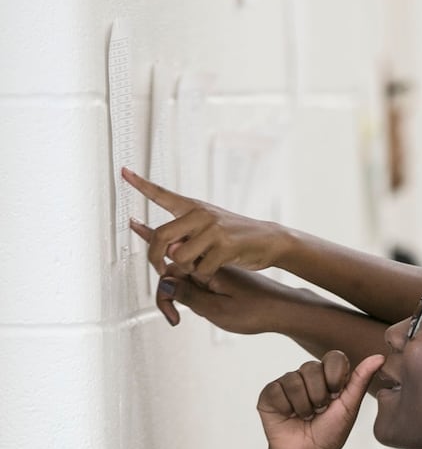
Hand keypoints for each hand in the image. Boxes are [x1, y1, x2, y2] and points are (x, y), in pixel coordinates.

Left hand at [125, 168, 286, 279]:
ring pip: (180, 256)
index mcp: (194, 208)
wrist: (270, 240)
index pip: (163, 194)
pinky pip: (201, 269)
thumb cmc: (238, 237)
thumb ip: (186, 238)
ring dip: (187, 269)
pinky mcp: (225, 246)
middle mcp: (201, 215)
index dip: (141, 184)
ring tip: (200, 267)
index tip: (124, 172)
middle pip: (161, 235)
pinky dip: (204, 276)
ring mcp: (213, 229)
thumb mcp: (210, 229)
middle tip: (160, 269)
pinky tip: (215, 271)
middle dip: (155, 257)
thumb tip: (169, 252)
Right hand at [153, 263, 296, 330]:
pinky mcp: (226, 278)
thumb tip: (165, 284)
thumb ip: (190, 296)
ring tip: (194, 315)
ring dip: (185, 298)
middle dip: (173, 296)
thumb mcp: (218, 309)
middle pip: (176, 274)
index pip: (170, 272)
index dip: (165, 295)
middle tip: (176, 319)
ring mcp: (219, 271)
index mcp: (209, 267)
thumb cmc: (258, 311)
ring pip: (188, 281)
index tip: (172, 316)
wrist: (287, 310)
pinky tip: (205, 308)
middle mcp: (212, 265)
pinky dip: (197, 296)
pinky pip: (202, 283)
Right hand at [258, 351, 384, 448]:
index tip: (336, 396)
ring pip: (294, 380)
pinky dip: (286, 408)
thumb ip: (361, 379)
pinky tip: (289, 416)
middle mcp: (308, 374)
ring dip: (304, 406)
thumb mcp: (350, 406)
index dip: (335, 378)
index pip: (334, 357)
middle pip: (311, 368)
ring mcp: (288, 382)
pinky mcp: (270, 393)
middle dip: (319, 396)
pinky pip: (277, 390)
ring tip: (306, 416)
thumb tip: (380, 357)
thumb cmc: (332, 431)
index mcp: (330, 373)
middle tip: (320, 410)